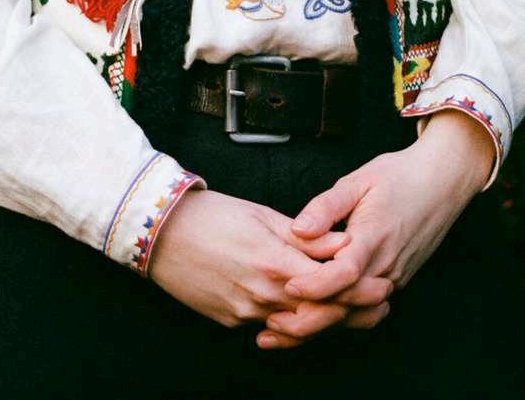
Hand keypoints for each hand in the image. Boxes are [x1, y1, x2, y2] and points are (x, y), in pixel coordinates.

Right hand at [147, 187, 358, 336]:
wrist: (158, 231)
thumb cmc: (209, 214)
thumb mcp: (261, 214)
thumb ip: (306, 235)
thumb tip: (345, 242)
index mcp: (276, 262)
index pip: (333, 286)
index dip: (362, 289)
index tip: (381, 284)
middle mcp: (265, 294)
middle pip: (321, 315)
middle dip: (352, 311)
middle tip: (375, 303)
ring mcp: (246, 312)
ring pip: (297, 325)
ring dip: (322, 317)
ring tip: (340, 304)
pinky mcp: (231, 320)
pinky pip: (268, 325)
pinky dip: (287, 319)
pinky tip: (295, 305)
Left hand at [259, 111, 493, 349]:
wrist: (442, 182)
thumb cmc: (398, 176)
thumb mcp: (357, 180)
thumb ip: (325, 207)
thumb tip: (298, 229)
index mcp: (374, 236)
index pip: (345, 274)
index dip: (316, 285)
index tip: (288, 287)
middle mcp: (387, 264)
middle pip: (349, 305)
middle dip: (311, 319)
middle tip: (273, 323)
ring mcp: (395, 276)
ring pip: (358, 312)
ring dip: (324, 323)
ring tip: (287, 327)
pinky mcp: (397, 279)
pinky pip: (368, 307)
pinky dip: (343, 315)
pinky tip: (317, 316)